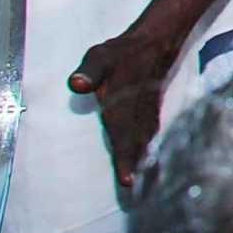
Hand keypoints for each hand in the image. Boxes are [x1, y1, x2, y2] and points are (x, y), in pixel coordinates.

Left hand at [71, 26, 177, 195]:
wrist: (156, 41)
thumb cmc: (121, 52)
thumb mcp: (100, 56)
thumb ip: (89, 71)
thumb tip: (77, 84)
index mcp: (122, 103)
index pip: (121, 134)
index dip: (124, 157)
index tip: (127, 180)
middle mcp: (137, 112)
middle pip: (135, 144)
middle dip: (135, 167)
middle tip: (136, 191)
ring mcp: (147, 112)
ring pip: (145, 141)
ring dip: (144, 162)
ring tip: (146, 184)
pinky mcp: (152, 111)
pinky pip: (151, 134)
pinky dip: (149, 150)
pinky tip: (149, 160)